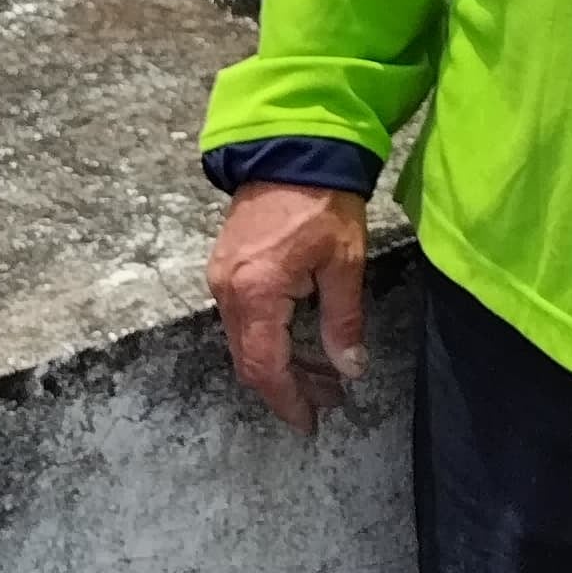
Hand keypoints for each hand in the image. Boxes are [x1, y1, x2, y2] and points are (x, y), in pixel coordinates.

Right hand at [206, 183, 369, 434]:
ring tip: (325, 376)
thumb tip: (349, 369)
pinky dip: (271, 338)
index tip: (310, 423)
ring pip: (245, 342)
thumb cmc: (324, 203)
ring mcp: (222, 279)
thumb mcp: (345, 264)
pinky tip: (302, 342)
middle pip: (250, 360)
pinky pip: (244, 319)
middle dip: (288, 386)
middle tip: (329, 401)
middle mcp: (228, 291)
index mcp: (256, 292)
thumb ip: (343, 321)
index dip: (288, 400)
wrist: (293, 149)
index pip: (265, 366)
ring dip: (281, 363)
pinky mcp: (226, 267)